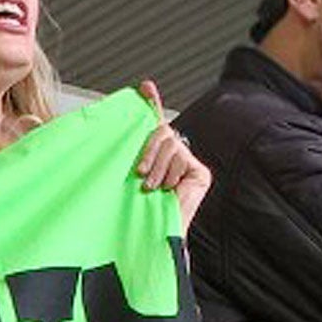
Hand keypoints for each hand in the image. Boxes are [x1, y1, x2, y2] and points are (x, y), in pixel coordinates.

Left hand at [134, 80, 212, 224]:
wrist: (153, 235)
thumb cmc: (136, 211)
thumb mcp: (128, 176)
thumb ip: (131, 155)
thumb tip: (122, 138)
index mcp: (155, 158)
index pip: (155, 124)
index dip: (152, 103)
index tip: (145, 86)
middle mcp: (173, 157)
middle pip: (162, 132)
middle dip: (148, 151)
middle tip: (141, 174)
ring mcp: (189, 164)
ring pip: (171, 145)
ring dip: (157, 167)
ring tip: (152, 188)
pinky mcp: (200, 172)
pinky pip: (182, 158)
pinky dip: (171, 174)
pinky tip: (169, 189)